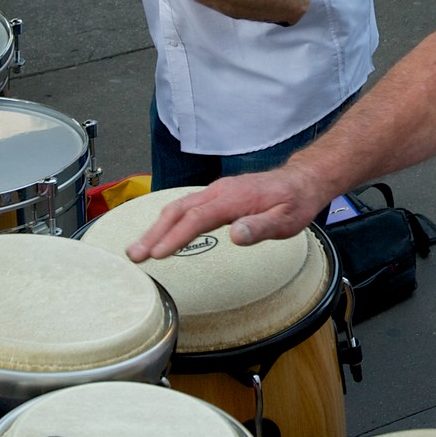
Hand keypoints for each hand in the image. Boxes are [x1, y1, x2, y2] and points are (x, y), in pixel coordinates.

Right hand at [128, 166, 332, 260]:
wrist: (301, 182)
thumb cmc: (294, 203)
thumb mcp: (286, 220)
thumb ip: (261, 228)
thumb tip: (235, 234)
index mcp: (234, 198)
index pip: (197, 218)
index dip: (175, 236)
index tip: (157, 253)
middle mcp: (219, 191)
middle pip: (178, 210)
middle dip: (153, 232)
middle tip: (134, 254)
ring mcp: (216, 191)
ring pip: (178, 207)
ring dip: (156, 227)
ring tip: (138, 248)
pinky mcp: (216, 195)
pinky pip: (186, 206)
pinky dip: (168, 220)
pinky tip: (159, 234)